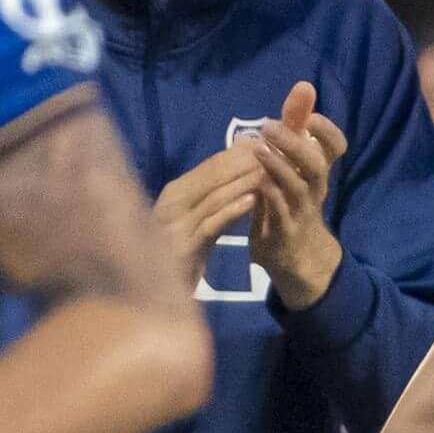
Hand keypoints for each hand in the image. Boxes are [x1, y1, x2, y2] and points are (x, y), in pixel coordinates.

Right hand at [157, 145, 264, 271]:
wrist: (159, 291)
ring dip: (242, 182)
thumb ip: (216, 196)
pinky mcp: (184, 247)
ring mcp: (176, 225)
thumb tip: (242, 167)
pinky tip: (251, 201)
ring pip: (213, 196)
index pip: (210, 165)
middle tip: (274, 151)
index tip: (266, 142)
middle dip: (244, 161)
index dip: (239, 152)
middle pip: (212, 175)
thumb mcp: (199, 219)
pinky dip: (231, 211)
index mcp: (176, 192)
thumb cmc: (184, 251)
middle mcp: (173, 203)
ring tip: (268, 171)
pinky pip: (210, 224)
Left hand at [242, 82, 347, 307]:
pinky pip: (280, 212)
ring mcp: (301, 210)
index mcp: (317, 170)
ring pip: (298, 187)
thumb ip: (296, 126)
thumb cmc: (292, 200)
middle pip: (316, 164)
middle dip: (295, 143)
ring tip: (259, 149)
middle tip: (269, 126)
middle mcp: (314, 188)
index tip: (311, 116)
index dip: (327, 131)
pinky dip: (269, 196)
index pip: (336, 147)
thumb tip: (303, 87)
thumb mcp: (295, 162)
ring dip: (279, 167)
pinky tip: (256, 182)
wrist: (296, 255)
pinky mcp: (284, 230)